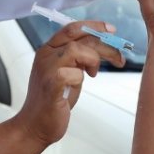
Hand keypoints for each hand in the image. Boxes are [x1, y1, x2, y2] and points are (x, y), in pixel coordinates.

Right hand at [15, 21, 123, 145]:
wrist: (34, 126)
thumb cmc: (53, 101)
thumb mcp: (68, 73)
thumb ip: (78, 59)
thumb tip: (102, 48)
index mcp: (48, 50)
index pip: (72, 28)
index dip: (94, 26)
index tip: (112, 31)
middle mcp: (45, 56)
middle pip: (78, 37)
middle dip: (104, 44)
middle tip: (119, 58)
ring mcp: (46, 70)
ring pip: (75, 49)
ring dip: (93, 60)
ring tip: (94, 74)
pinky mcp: (50, 86)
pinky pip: (72, 73)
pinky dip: (81, 78)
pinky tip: (79, 85)